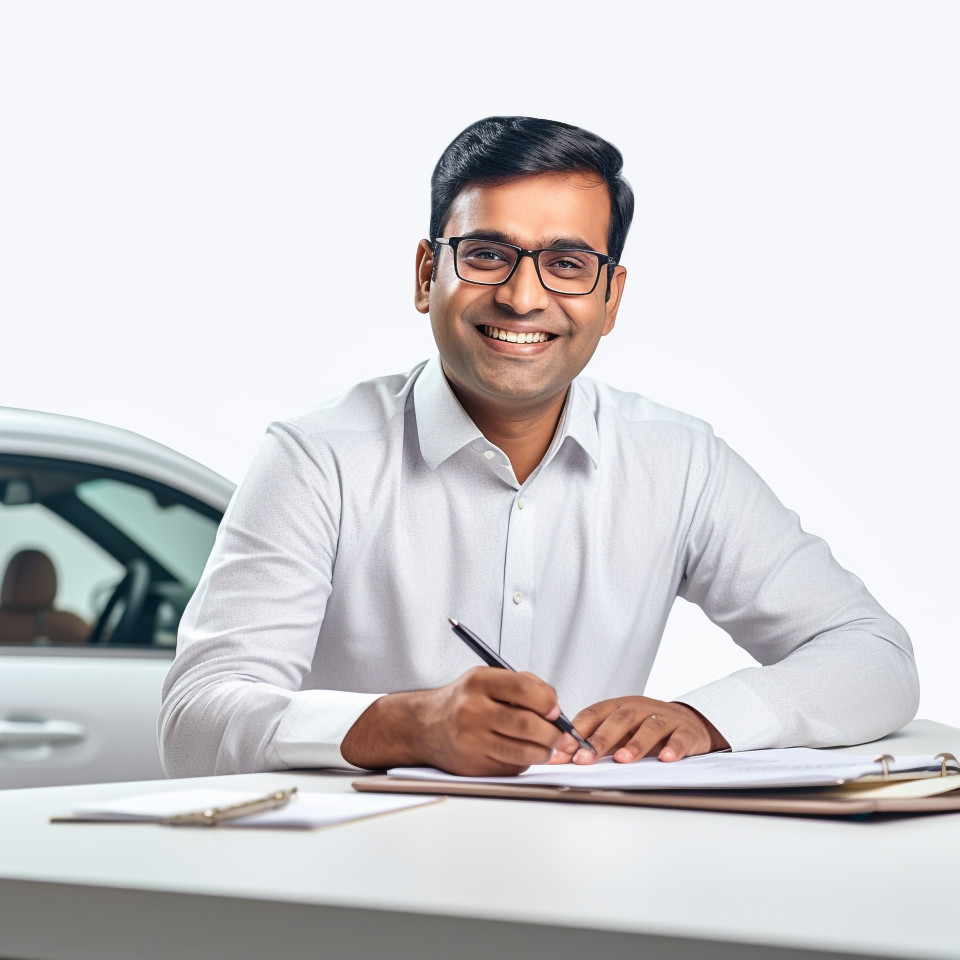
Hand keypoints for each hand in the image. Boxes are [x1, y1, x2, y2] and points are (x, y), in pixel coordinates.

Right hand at [340, 667, 571, 775]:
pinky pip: (511, 767)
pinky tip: (521, 753)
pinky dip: (524, 762)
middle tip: (560, 735)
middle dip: (552, 733)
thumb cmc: (461, 702)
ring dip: (544, 752)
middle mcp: (472, 710)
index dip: (547, 701)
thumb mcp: (485, 679)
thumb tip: (554, 705)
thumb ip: (521, 684)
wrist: (424, 726)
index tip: (555, 710)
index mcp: (478, 682)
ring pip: (523, 751)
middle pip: (527, 724)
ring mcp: (471, 739)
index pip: (523, 688)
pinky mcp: (473, 765)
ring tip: (546, 747)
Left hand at [551, 697, 728, 764]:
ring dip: (635, 744)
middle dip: (599, 739)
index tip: (560, 751)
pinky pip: (680, 738)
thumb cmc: (646, 726)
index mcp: (618, 706)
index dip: (575, 732)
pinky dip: (674, 747)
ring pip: (648, 727)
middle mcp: (639, 708)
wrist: (689, 721)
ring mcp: (664, 718)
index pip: (593, 714)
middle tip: (584, 758)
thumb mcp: (620, 729)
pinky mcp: (685, 730)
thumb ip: (596, 740)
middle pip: (618, 720)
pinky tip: (666, 758)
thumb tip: (562, 757)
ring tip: (622, 759)